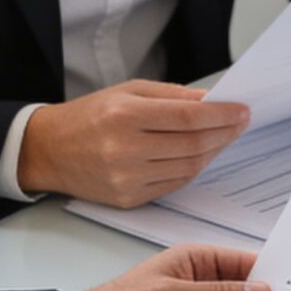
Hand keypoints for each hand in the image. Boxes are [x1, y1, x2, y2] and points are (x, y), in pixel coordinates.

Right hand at [18, 81, 249, 205]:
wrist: (49, 150)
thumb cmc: (89, 116)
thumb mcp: (128, 92)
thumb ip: (172, 95)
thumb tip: (213, 100)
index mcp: (124, 116)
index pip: (188, 117)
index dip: (222, 115)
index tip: (242, 110)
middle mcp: (124, 149)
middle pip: (193, 144)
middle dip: (224, 132)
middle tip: (240, 122)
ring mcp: (126, 178)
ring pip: (188, 167)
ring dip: (213, 151)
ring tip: (224, 137)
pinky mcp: (128, 198)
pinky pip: (174, 185)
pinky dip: (192, 169)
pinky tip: (201, 155)